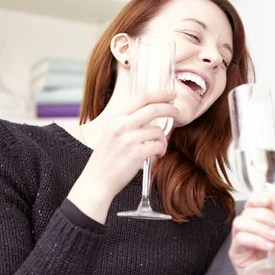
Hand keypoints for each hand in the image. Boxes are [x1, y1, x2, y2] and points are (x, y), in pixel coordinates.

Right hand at [68, 90, 177, 223]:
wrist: (97, 180)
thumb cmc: (106, 157)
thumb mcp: (111, 132)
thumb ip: (127, 120)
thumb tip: (151, 110)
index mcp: (115, 117)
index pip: (141, 98)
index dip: (160, 94)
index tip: (170, 94)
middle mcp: (121, 125)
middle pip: (153, 109)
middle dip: (170, 109)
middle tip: (177, 112)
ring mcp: (128, 139)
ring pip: (158, 131)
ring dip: (163, 140)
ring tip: (159, 147)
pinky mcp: (136, 154)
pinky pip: (158, 146)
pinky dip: (161, 150)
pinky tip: (156, 155)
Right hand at [229, 193, 274, 274]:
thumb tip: (270, 198)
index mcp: (261, 220)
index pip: (253, 202)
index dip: (259, 198)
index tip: (269, 201)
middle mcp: (249, 227)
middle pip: (247, 210)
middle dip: (264, 216)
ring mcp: (240, 239)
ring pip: (240, 222)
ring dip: (260, 228)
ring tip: (274, 239)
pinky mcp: (235, 252)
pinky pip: (240, 238)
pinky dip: (255, 239)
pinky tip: (268, 247)